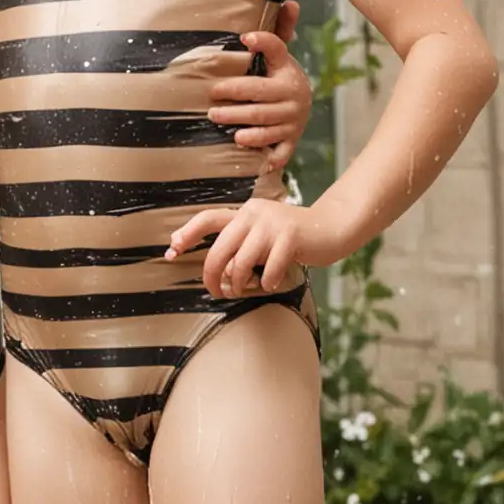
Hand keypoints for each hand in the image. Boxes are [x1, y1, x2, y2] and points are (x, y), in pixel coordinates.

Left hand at [164, 197, 349, 298]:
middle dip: (212, 274)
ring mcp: (272, 223)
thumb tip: (218, 272)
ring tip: (245, 290)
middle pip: (220, 248)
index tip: (172, 249)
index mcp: (244, 212)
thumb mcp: (263, 237)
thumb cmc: (292, 239)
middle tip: (215, 291)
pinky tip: (272, 284)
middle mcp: (254, 213)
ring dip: (240, 283)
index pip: (209, 218)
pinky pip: (268, 269)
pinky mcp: (290, 236)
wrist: (331, 228)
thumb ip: (241, 246)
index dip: (188, 233)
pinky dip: (268, 282)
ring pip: (241, 261)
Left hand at [206, 1, 310, 170]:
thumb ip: (279, 32)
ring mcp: (292, 121)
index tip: (244, 37)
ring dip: (249, 129)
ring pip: (268, 126)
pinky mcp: (290, 141)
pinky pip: (281, 151)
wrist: (301, 107)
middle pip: (261, 97)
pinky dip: (271, 156)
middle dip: (236, 100)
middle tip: (212, 102)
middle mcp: (293, 96)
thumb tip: (290, 1)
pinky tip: (258, 160)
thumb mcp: (280, 56)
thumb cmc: (279, 77)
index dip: (263, 43)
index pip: (277, 51)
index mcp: (287, 72)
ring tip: (228, 129)